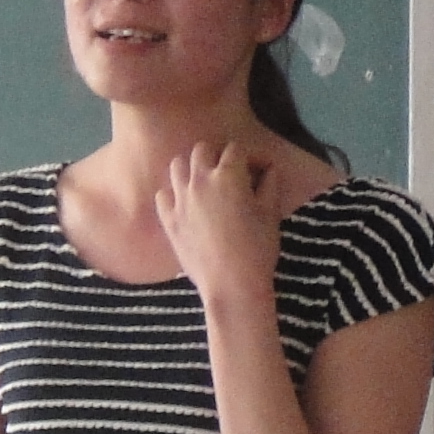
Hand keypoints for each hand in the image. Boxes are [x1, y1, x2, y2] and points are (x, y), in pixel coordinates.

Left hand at [151, 140, 279, 309]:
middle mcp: (200, 180)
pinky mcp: (168, 219)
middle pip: (201, 150)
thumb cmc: (258, 249)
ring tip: (204, 183)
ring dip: (191, 168)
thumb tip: (269, 169)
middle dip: (216, 156)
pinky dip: (173, 194)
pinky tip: (185, 204)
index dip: (249, 157)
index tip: (259, 170)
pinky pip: (162, 194)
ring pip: (177, 166)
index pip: (235, 149)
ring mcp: (180, 199)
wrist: (231, 285)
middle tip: (229, 173)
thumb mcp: (271, 214)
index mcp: (228, 175)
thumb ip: (269, 186)